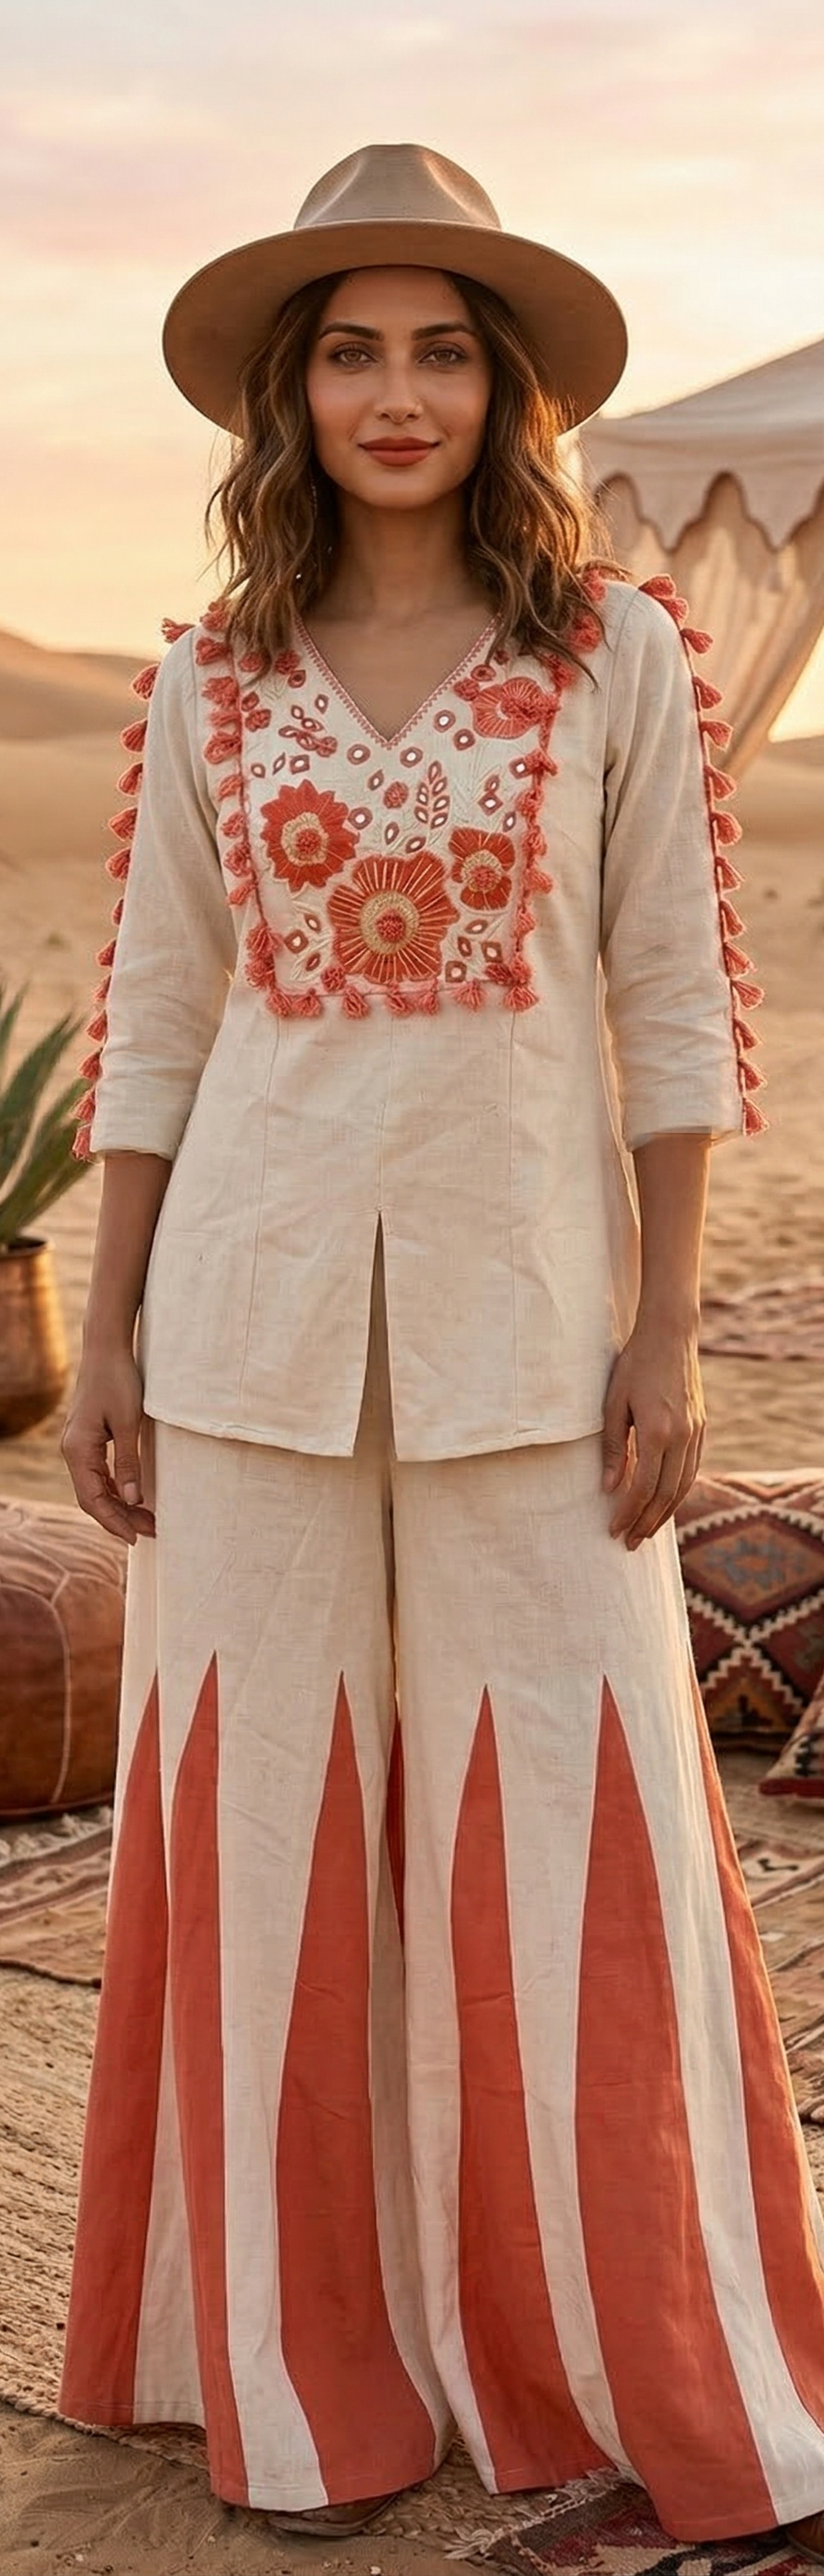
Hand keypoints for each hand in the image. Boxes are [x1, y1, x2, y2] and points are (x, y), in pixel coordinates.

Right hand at [61, 1348, 155, 1546]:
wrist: (107, 1348)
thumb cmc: (119, 1380)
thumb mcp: (129, 1424)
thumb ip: (128, 1463)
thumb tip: (132, 1500)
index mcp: (78, 1450)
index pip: (93, 1499)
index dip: (114, 1521)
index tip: (137, 1538)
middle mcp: (72, 1451)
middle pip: (92, 1498)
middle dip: (120, 1518)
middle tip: (151, 1532)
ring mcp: (78, 1445)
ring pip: (95, 1487)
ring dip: (119, 1505)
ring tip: (148, 1519)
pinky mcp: (88, 1439)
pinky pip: (97, 1473)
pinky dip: (114, 1489)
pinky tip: (133, 1496)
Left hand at [601, 1309, 704, 1548]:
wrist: (670, 1335)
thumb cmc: (634, 1365)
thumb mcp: (613, 1404)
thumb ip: (612, 1448)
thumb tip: (607, 1488)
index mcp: (657, 1431)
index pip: (643, 1486)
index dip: (628, 1512)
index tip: (613, 1530)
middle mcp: (682, 1436)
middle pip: (666, 1494)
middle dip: (647, 1522)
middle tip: (629, 1543)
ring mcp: (696, 1433)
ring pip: (684, 1486)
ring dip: (665, 1513)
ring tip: (646, 1531)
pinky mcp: (701, 1428)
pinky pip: (692, 1470)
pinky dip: (678, 1492)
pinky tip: (664, 1502)